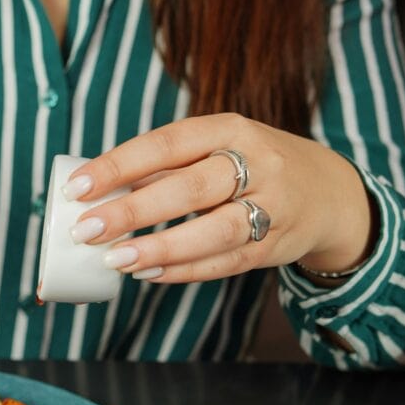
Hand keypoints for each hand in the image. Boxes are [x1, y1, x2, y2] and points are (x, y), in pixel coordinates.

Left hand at [64, 114, 375, 282]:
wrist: (327, 192)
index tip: (77, 187)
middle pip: (189, 188)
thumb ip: (162, 167)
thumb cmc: (249, 167)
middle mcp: (256, 163)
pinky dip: (184, 270)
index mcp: (230, 129)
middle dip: (132, 210)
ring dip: (160, 247)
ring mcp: (271, 206)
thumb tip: (94, 189)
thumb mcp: (215, 149)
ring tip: (115, 258)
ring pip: (213, 230)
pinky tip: (148, 274)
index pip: (166, 144)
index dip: (119, 166)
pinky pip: (226, 262)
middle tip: (86, 229)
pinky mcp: (275, 245)